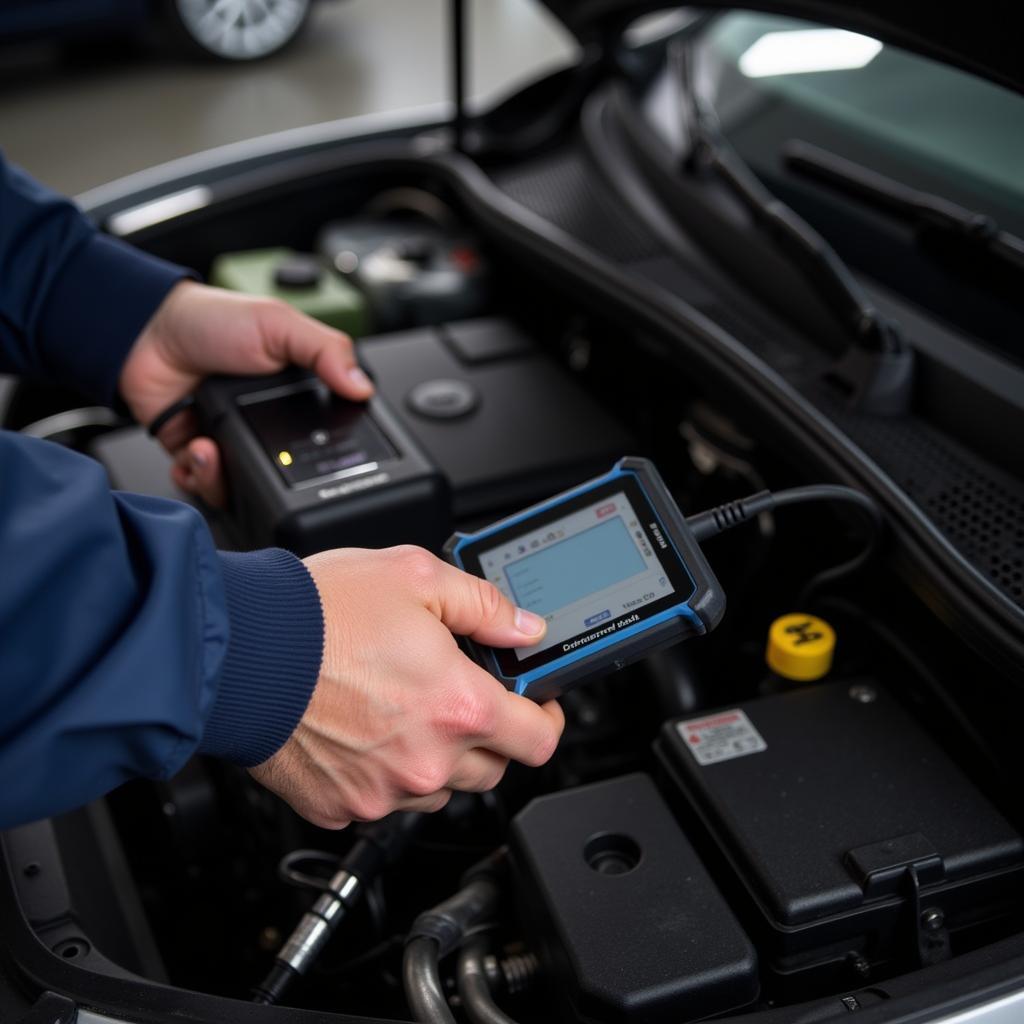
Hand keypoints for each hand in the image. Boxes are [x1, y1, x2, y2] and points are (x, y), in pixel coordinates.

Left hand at [119, 280, 372, 505]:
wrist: (145, 331)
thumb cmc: (211, 320)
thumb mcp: (280, 325)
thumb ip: (326, 351)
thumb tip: (363, 386)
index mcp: (296, 395)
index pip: (325, 433)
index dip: (327, 451)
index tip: (316, 454)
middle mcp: (268, 422)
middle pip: (287, 472)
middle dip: (273, 476)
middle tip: (259, 458)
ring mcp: (233, 440)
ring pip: (244, 486)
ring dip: (224, 479)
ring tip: (211, 452)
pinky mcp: (199, 452)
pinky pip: (206, 485)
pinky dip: (198, 479)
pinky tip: (194, 455)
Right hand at [250, 546, 564, 827]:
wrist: (236, 650)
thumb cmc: (318, 614)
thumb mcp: (416, 576)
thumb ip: (484, 605)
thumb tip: (523, 628)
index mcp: (458, 706)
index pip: (540, 740)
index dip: (547, 719)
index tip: (537, 706)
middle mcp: (427, 760)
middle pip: (492, 767)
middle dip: (488, 732)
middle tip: (458, 693)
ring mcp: (382, 791)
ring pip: (439, 787)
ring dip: (437, 755)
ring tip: (400, 707)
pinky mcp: (342, 807)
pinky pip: (384, 799)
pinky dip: (384, 772)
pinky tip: (362, 729)